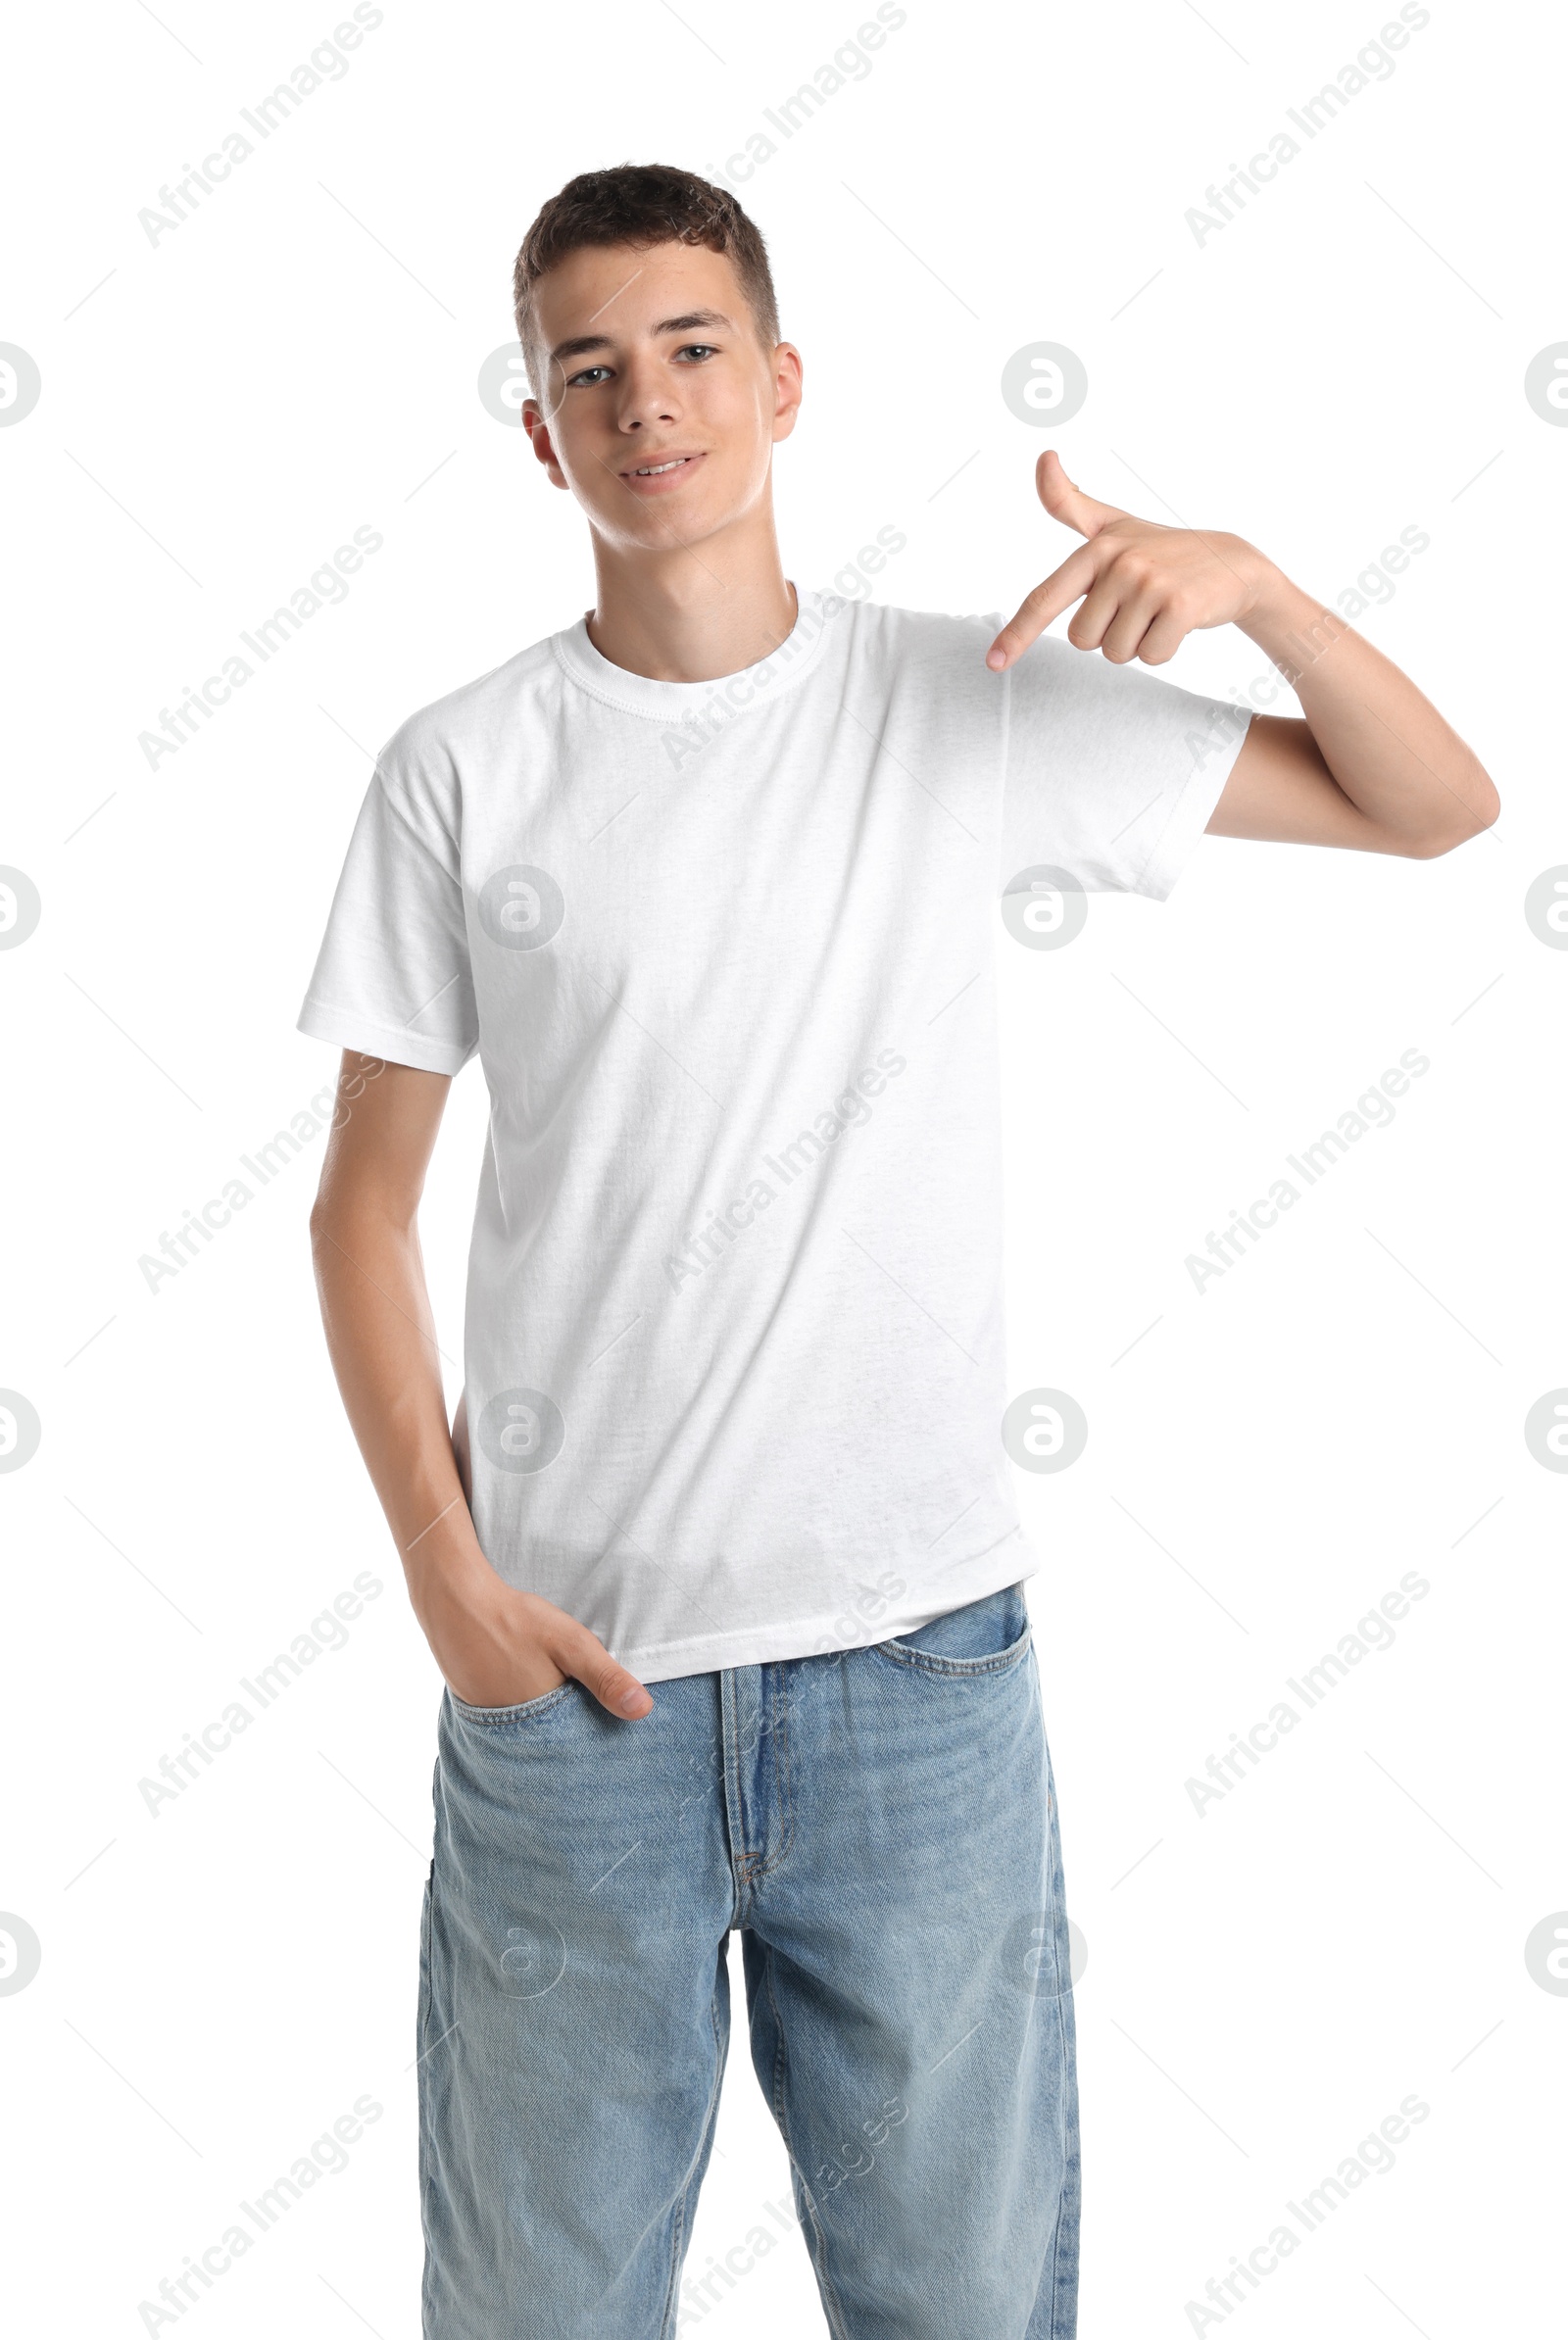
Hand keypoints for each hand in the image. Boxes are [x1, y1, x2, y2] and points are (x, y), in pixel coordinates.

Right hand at [413, 1561, 653, 1719]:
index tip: (604, 1716)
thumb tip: (644, 1712)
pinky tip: (522, 1681)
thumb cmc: (516, 1621)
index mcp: (541, 1725)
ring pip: (528, 1728)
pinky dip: (518, 1706)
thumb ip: (606, 1678)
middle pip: (552, 1739)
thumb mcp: (572, 1644)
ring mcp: (488, 1722)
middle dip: (569, 1725)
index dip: (593, 1729)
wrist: (454, 1601)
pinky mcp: (472, 1708)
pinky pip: (505, 1717)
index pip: (578, 1743)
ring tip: (550, 1688)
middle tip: (574, 1696)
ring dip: (542, 1717)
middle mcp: (512, 1734)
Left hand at [986, 449, 1277, 672]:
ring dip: (1138, 644)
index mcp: (1096, 548)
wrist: (1234, 563)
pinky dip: (1165, 650)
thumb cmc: (1163, 549)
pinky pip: (1151, 656)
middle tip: (1138, 607)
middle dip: (1109, 635)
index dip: (1017, 633)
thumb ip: (1070, 502)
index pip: (1045, 597)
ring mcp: (1150, 583)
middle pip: (1083, 640)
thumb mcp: (1115, 524)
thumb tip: (1043, 457)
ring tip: (1159, 612)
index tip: (993, 663)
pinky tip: (1180, 622)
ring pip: (1116, 653)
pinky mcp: (1180, 606)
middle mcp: (1119, 562)